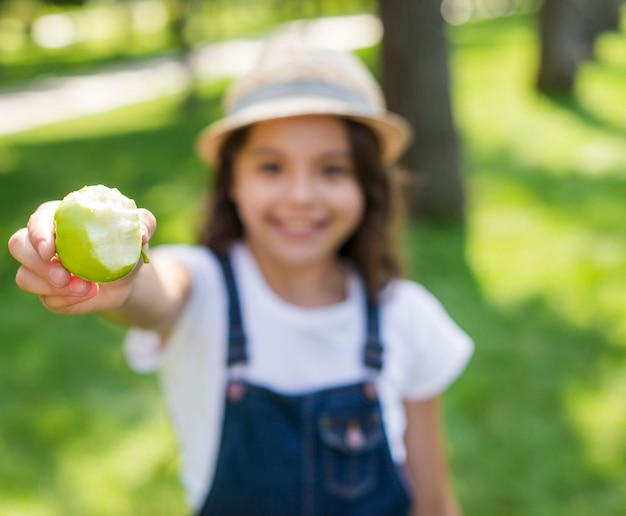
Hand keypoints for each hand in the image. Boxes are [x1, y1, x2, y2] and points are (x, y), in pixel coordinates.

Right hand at [8, 201, 156, 314]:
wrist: (129, 279)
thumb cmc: (128, 247)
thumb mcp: (141, 232)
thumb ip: (145, 224)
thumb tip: (141, 234)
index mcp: (62, 218)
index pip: (38, 218)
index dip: (38, 232)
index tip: (50, 249)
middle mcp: (45, 241)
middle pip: (19, 246)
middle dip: (38, 264)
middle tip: (64, 277)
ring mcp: (42, 268)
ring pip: (25, 276)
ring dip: (51, 287)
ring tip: (86, 288)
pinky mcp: (48, 292)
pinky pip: (46, 299)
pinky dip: (66, 300)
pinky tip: (89, 294)